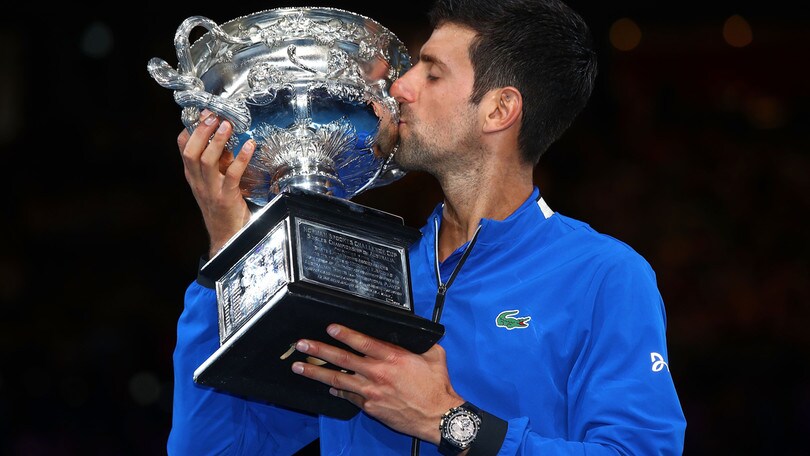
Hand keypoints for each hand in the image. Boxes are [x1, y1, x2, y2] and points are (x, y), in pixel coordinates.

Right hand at [177, 111, 254, 257]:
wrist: (227, 238)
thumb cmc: (222, 207)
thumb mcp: (214, 182)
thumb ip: (217, 163)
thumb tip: (224, 138)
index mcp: (193, 176)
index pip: (183, 148)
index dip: (191, 129)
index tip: (202, 113)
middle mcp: (198, 182)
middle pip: (191, 152)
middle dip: (202, 131)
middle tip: (214, 116)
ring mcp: (211, 190)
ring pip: (208, 161)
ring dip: (218, 141)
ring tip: (228, 125)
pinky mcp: (227, 198)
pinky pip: (232, 174)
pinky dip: (241, 158)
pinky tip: (249, 146)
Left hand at [291, 324, 463, 443]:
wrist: (438, 417)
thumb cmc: (437, 387)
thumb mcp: (434, 356)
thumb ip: (420, 343)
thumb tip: (415, 333)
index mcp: (392, 357)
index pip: (362, 341)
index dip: (344, 333)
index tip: (329, 328)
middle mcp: (377, 373)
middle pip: (342, 359)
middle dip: (319, 351)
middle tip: (302, 345)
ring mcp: (371, 392)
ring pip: (338, 379)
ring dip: (316, 373)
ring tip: (299, 367)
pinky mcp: (370, 407)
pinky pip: (348, 396)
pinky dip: (337, 391)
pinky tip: (327, 388)